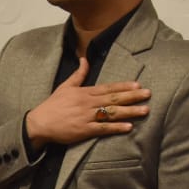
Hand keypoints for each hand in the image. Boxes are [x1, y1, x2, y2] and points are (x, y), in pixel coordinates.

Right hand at [24, 57, 149, 149]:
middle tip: (148, 94)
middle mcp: (88, 103)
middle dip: (132, 96)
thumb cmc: (53, 105)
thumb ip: (78, 74)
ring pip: (112, 113)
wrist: (40, 123)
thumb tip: (84, 58)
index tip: (137, 85)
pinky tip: (128, 127)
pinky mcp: (84, 130)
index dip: (123, 86)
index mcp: (85, 92)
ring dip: (129, 111)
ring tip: (145, 110)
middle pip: (114, 99)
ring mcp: (86, 117)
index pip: (108, 88)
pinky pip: (103, 129)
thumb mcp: (65, 86)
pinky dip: (116, 128)